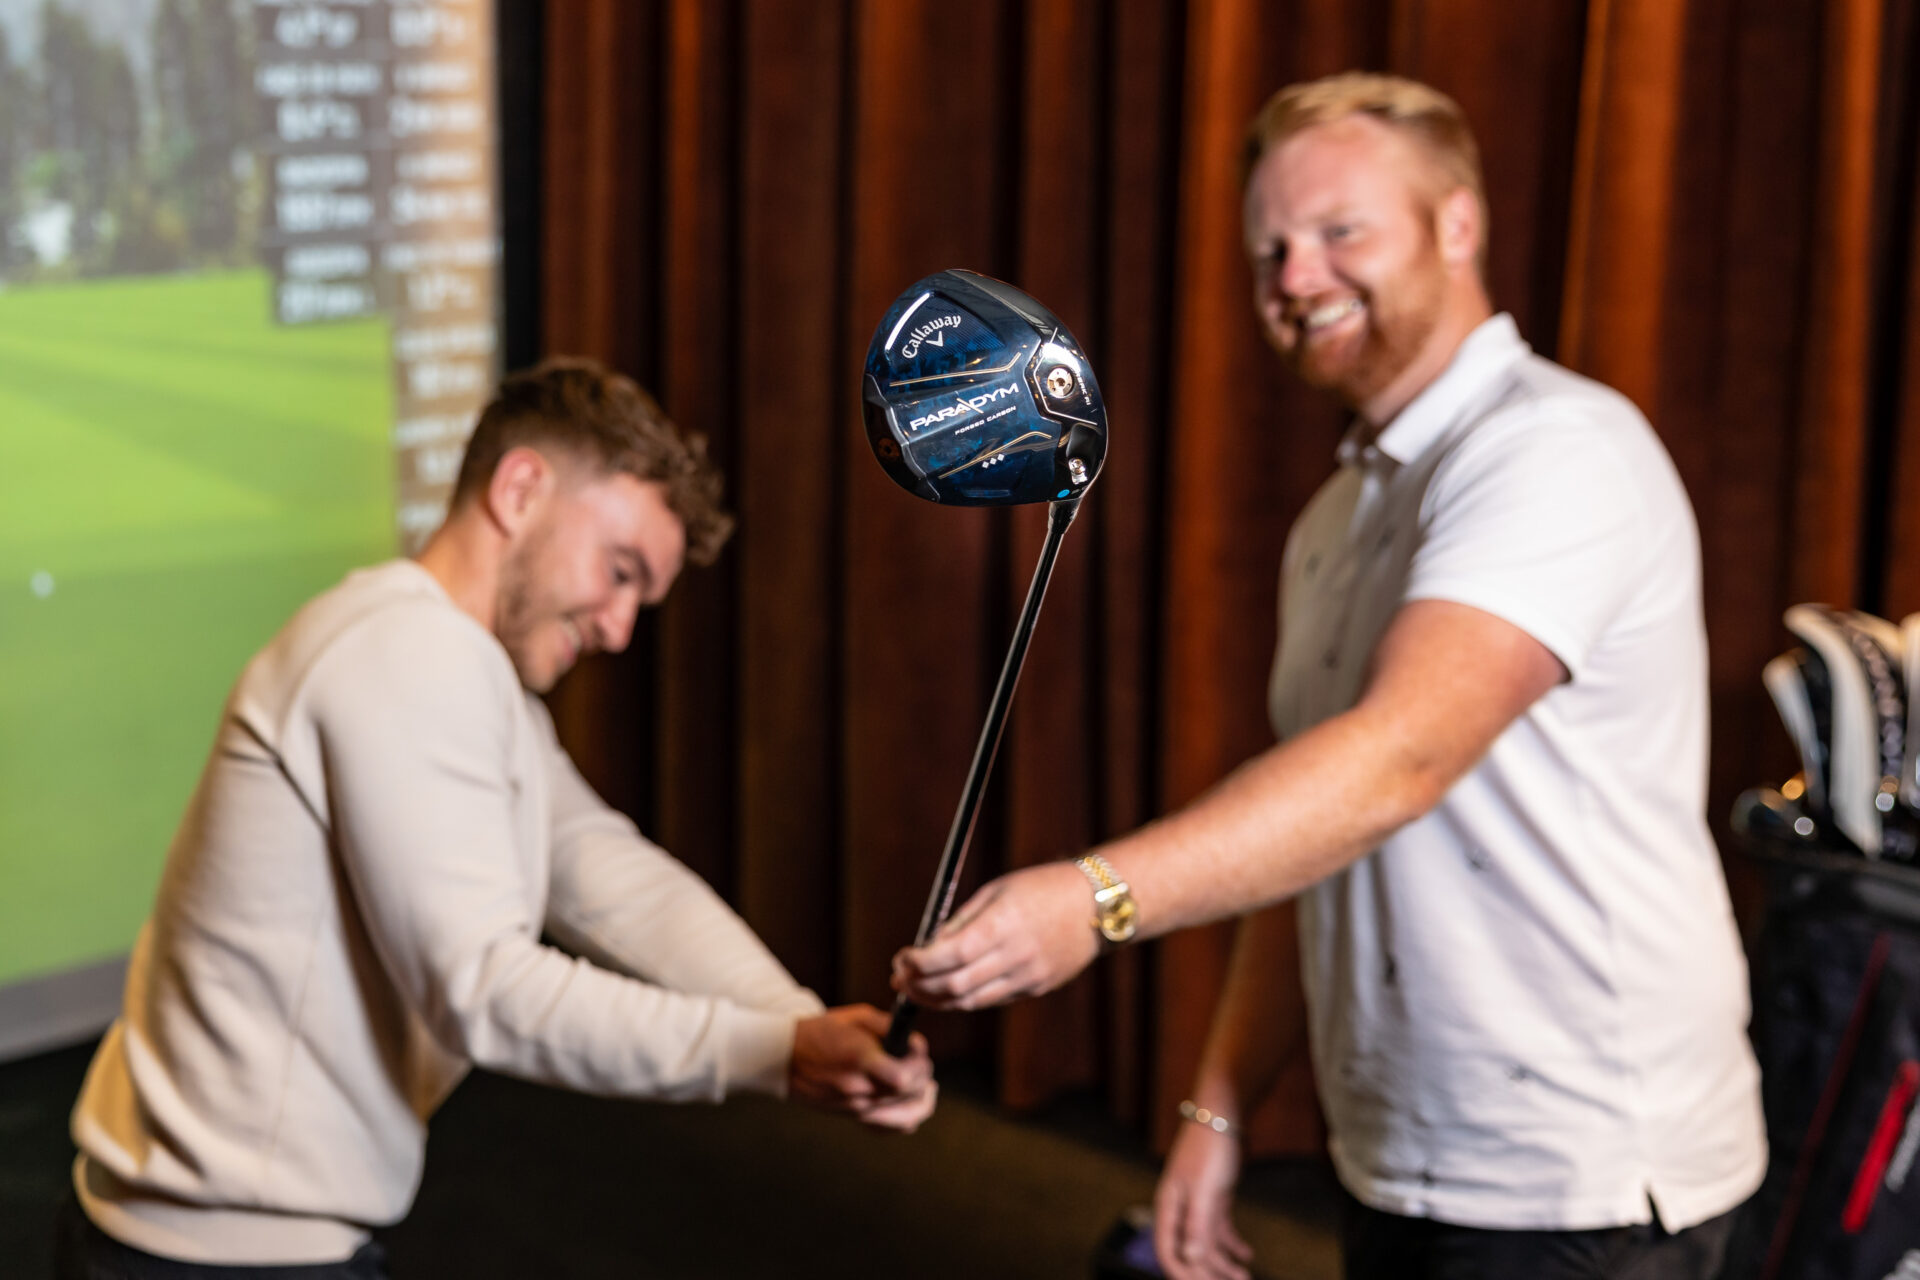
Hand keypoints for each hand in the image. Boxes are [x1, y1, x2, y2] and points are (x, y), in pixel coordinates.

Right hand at [789, 1004, 937, 1131]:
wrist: (784, 1056)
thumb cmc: (820, 1031)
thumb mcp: (856, 1017)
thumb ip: (890, 1028)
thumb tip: (916, 1044)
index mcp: (860, 1061)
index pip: (905, 1078)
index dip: (920, 1064)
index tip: (917, 1051)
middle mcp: (859, 1090)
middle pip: (910, 1094)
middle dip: (923, 1075)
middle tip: (919, 1060)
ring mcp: (855, 1108)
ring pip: (907, 1117)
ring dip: (921, 1098)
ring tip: (925, 1084)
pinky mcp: (852, 1117)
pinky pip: (890, 1128)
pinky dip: (907, 1118)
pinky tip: (910, 1103)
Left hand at [890, 861, 1100, 1009]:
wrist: (1096, 906)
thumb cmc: (1042, 888)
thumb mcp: (996, 891)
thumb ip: (961, 921)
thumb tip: (928, 946)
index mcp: (1001, 926)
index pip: (948, 956)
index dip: (917, 963)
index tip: (902, 958)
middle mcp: (1014, 957)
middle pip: (954, 986)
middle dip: (919, 986)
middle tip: (900, 979)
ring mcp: (1027, 977)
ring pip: (970, 1001)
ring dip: (937, 998)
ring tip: (916, 988)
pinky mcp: (1035, 988)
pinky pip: (990, 999)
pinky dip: (965, 997)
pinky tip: (950, 987)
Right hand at [1154, 1118, 1252, 1279]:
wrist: (1220, 1117)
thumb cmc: (1208, 1148)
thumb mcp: (1205, 1188)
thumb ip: (1197, 1225)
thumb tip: (1191, 1258)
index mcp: (1169, 1207)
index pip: (1168, 1251)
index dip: (1181, 1273)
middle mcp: (1180, 1209)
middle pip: (1190, 1252)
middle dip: (1208, 1272)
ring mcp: (1197, 1205)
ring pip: (1207, 1243)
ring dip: (1224, 1262)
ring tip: (1243, 1276)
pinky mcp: (1213, 1199)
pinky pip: (1219, 1230)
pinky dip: (1232, 1244)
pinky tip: (1246, 1254)